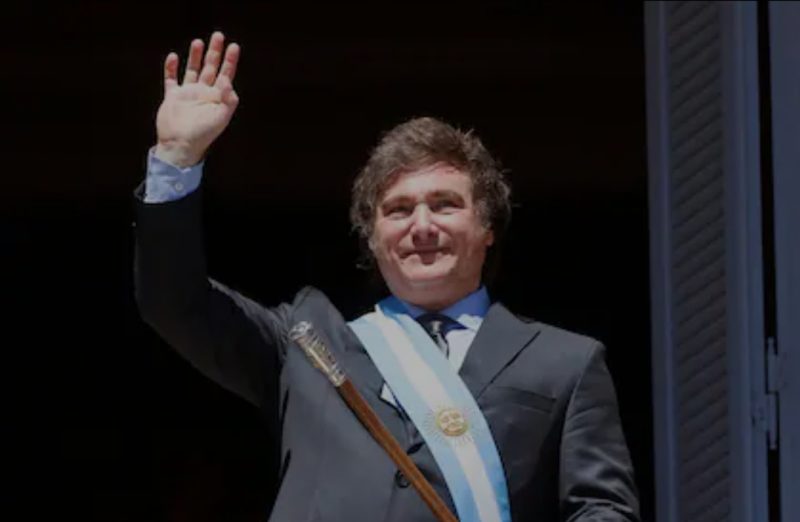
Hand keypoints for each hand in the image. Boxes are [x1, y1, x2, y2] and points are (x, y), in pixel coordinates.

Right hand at [154, 32, 239, 167]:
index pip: (226, 74)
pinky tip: (174, 57)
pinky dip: (171, 68)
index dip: (230, 61)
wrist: (180, 145)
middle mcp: (203, 93)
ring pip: (193, 70)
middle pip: (210, 68)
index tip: (234, 46)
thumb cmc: (203, 134)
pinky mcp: (172, 97)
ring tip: (198, 42)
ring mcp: (188, 94)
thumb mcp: (221, 118)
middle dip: (214, 52)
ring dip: (195, 57)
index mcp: (217, 98)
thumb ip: (228, 99)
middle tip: (218, 35)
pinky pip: (171, 79)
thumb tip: (228, 82)